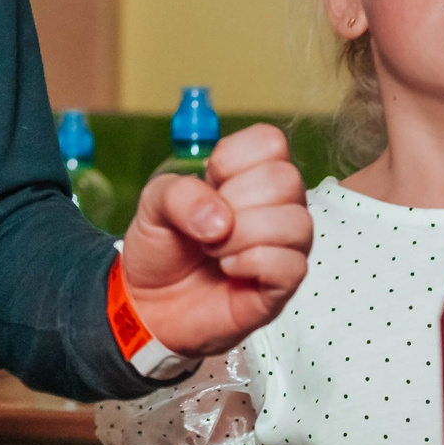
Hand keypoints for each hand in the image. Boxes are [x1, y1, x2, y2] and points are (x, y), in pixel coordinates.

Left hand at [120, 124, 311, 358]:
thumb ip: (179, 193)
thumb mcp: (153, 203)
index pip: (271, 142)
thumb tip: (220, 218)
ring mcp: (283, 247)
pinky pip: (292, 266)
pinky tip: (228, 269)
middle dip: (235, 200)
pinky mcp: (281, 287)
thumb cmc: (160, 246)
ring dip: (242, 235)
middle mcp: (275, 208)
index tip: (207, 180)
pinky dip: (253, 263)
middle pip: (286, 179)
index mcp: (248, 176)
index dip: (234, 158)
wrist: (146, 302)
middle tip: (206, 224)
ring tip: (213, 249)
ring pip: (297, 223)